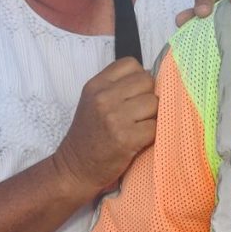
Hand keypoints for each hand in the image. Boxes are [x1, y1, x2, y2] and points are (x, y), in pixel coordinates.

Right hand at [54, 58, 157, 193]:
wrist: (75, 168)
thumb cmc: (90, 135)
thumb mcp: (93, 101)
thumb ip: (117, 87)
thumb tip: (154, 78)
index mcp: (96, 84)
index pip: (131, 63)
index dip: (139, 77)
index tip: (135, 94)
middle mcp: (104, 97)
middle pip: (147, 81)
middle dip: (149, 96)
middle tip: (139, 113)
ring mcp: (114, 118)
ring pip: (154, 103)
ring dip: (153, 116)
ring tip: (139, 126)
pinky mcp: (126, 138)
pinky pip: (155, 126)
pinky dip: (153, 134)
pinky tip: (141, 139)